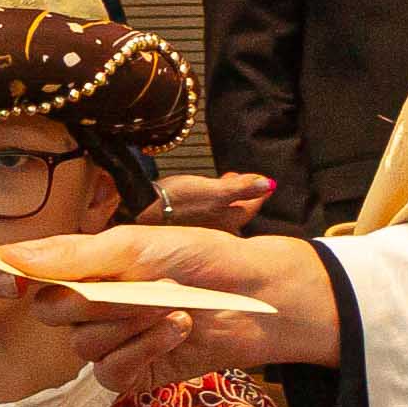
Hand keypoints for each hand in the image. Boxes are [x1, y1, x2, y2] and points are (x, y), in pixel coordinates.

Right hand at [0, 227, 339, 392]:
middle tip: (141, 286)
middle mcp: (87, 305)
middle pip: (50, 313)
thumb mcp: (135, 246)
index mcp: (82, 266)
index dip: (3, 276)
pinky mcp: (131, 374)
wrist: (256, 296)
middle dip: (94, 300)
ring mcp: (108, 342)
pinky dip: (143, 349)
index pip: (23, 274)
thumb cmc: (200, 258)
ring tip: (173, 306)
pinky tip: (175, 330)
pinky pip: (111, 373)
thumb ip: (69, 257)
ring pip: (83, 345)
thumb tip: (3, 260)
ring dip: (130, 324)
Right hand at [149, 171, 275, 231]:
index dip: (258, 188)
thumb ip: (242, 188)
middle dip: (242, 193)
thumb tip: (270, 184)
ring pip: (221, 211)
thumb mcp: (213, 191)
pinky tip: (202, 196)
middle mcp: (218, 230)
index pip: (253, 205)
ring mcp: (201, 228)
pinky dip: (208, 201)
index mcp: (229, 223)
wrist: (137, 211)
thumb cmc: (175, 201)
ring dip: (225, 196)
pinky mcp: (184, 224)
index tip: (260, 176)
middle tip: (241, 177)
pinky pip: (205, 212)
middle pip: (238, 210)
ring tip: (222, 182)